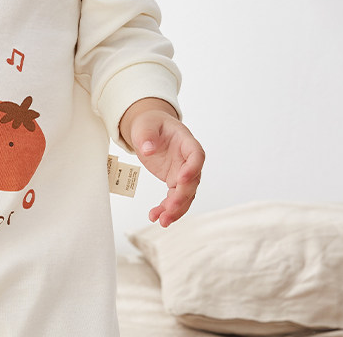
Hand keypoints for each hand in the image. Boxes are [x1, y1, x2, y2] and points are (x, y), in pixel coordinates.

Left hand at [120, 100, 204, 227]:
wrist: (148, 129)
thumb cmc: (150, 123)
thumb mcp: (145, 125)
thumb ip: (147, 136)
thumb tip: (148, 150)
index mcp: (186, 141)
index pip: (197, 155)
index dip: (192, 168)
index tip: (181, 178)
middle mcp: (188, 160)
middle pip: (192, 181)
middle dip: (182, 196)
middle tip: (170, 208)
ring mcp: (182, 172)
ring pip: (185, 195)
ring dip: (175, 209)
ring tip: (162, 220)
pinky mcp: (174, 181)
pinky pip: (174, 198)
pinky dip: (166, 209)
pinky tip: (155, 217)